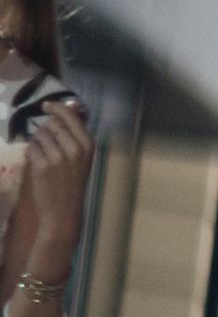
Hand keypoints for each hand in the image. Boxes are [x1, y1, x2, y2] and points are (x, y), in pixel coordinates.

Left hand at [8, 96, 91, 271]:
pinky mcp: (42, 165)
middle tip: (49, 146)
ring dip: (38, 143)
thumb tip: (66, 108)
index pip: (70, 116)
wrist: (63, 212)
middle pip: (51, 125)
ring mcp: (58, 157)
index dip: (56, 107)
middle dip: (45, 130)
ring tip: (45, 158)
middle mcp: (75, 149)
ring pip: (39, 135)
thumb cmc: (72, 184)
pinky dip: (31, 154)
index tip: (46, 105)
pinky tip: (39, 166)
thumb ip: (74, 134)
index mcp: (88, 145)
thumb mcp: (82, 158)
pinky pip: (30, 148)